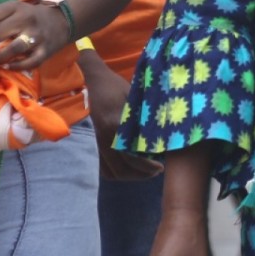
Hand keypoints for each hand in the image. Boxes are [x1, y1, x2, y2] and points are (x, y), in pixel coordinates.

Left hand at [0, 0, 70, 69]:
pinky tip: (5, 68)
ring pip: (12, 49)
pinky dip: (15, 66)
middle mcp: (25, 20)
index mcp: (14, 7)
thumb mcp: (11, 11)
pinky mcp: (45, 51)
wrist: (61, 20)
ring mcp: (36, 36)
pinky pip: (29, 62)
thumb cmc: (27, 17)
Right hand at [79, 50, 161, 180]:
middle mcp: (104, 138)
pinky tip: (130, 167)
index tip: (161, 166)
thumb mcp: (134, 98)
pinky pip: (103, 166)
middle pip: (120, 170)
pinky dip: (116, 172)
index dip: (146, 166)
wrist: (92, 80)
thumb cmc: (115, 86)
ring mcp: (96, 142)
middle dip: (140, 174)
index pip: (131, 157)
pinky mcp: (94, 142)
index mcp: (114, 126)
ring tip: (145, 171)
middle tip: (156, 171)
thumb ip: (143, 118)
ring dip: (128, 175)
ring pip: (110, 171)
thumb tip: (162, 137)